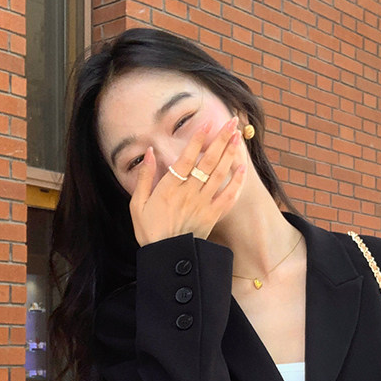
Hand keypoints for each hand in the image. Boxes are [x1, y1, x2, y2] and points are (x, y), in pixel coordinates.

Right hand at [130, 117, 245, 244]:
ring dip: (230, 154)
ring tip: (238, 137)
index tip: (207, 123)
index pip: (186, 158)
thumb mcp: (137, 204)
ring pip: (220, 175)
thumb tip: (149, 152)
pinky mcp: (212, 216)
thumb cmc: (149, 231)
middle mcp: (189, 193)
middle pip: (208, 162)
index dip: (198, 140)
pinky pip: (228, 197)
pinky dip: (236, 182)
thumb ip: (145, 177)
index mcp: (170, 188)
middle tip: (231, 123)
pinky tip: (242, 168)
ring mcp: (203, 204)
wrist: (166, 257)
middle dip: (221, 140)